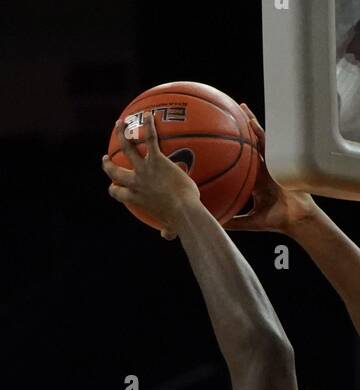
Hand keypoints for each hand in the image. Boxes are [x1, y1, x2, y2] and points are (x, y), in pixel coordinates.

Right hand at [103, 113, 200, 236]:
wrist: (184, 212)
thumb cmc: (180, 222)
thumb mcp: (171, 229)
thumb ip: (167, 231)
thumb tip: (166, 235)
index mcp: (136, 199)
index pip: (118, 193)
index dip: (114, 189)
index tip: (113, 185)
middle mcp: (136, 183)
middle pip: (115, 171)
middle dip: (108, 164)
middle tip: (105, 158)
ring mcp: (145, 170)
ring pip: (127, 148)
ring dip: (121, 134)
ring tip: (119, 124)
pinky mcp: (157, 161)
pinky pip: (150, 139)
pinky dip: (148, 127)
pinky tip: (148, 115)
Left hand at [225, 103, 316, 233]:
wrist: (295, 218)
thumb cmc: (277, 221)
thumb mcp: (251, 221)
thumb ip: (235, 222)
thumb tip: (216, 225)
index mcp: (255, 182)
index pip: (242, 164)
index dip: (232, 154)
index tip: (219, 145)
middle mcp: (262, 170)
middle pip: (249, 147)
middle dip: (240, 133)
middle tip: (226, 118)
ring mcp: (270, 164)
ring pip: (258, 140)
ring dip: (249, 124)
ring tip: (240, 108)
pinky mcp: (277, 161)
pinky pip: (266, 143)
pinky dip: (258, 131)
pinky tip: (250, 119)